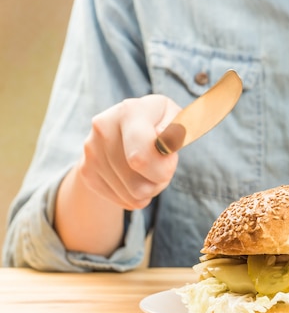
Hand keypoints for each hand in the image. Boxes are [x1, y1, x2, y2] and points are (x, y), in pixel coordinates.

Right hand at [76, 95, 180, 209]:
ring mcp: (91, 150)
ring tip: (151, 170)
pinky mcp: (86, 170)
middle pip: (139, 185)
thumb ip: (178, 129)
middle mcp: (104, 128)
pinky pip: (123, 201)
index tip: (171, 161)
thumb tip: (163, 140)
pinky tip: (137, 176)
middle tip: (165, 166)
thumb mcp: (177, 119)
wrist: (125, 126)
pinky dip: (136, 195)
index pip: (141, 159)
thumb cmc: (161, 123)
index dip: (162, 170)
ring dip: (150, 189)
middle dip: (160, 181)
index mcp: (130, 111)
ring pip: (133, 196)